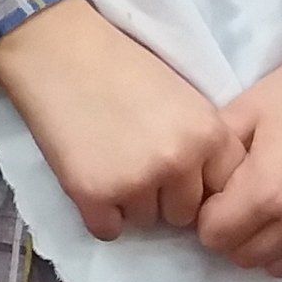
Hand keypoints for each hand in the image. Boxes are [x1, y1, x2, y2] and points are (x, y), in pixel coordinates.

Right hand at [0, 0, 246, 239]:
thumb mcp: (184, 99)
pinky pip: (107, 230)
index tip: (179, 172)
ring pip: (145, 222)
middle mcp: (179, 162)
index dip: (200, 184)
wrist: (58, 51)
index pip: (224, 191)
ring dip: (129, 204)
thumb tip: (206, 193)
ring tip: (109, 162)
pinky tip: (90, 176)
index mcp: (208, 134)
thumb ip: (201, 142)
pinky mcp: (94, 195)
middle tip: (136, 162)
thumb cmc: (121, 67)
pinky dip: (98, 213)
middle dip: (164, 197)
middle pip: (184, 214)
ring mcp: (136, 182)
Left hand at [194, 50, 281, 280]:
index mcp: (265, 191)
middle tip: (241, 207)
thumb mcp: (249, 107)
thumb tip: (201, 185)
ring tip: (273, 216)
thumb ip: (218, 150)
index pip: (214, 236)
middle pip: (244, 257)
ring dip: (268, 248)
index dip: (208, 217)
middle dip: (233, 235)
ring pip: (281, 268)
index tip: (218, 199)